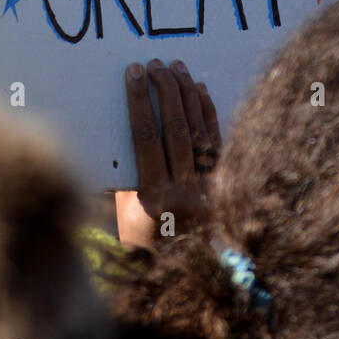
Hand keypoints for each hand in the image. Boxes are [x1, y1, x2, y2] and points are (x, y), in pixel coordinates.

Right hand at [116, 58, 221, 247]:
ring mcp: (211, 187)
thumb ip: (122, 178)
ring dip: (187, 94)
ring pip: (200, 130)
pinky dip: (209, 112)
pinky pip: (218, 139)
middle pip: (176, 128)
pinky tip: (200, 89)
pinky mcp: (227, 182)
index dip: (140, 101)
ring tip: (177, 66)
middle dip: (165, 90)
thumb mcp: (126, 216)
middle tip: (155, 63)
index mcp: (155, 198)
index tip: (134, 73)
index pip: (146, 137)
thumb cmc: (147, 245)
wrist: (192, 275)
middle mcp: (186, 191)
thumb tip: (111, 134)